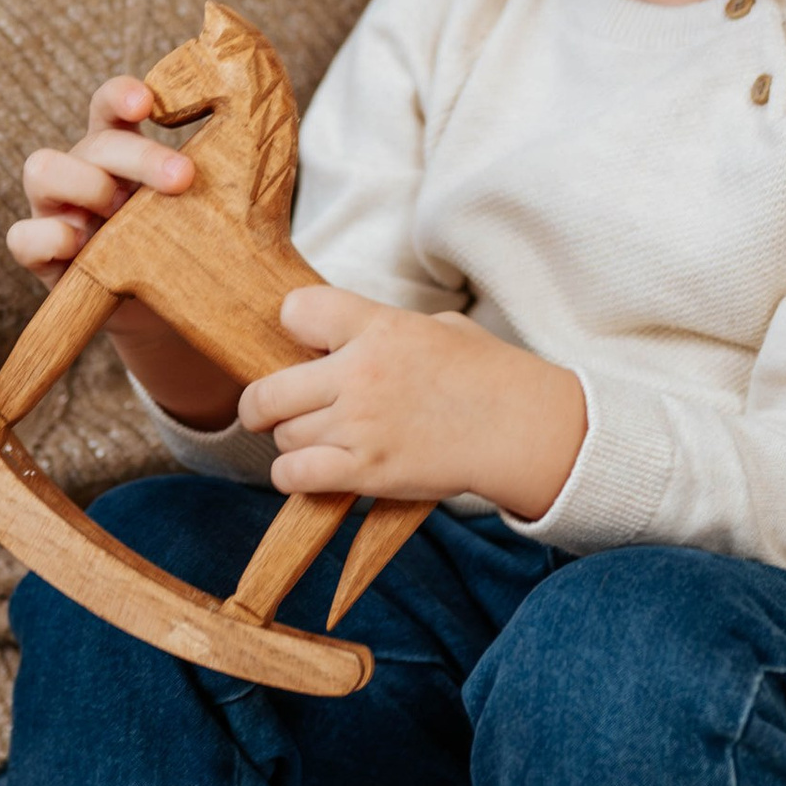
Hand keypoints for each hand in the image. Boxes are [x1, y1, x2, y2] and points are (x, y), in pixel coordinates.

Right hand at [8, 74, 234, 427]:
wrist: (174, 309)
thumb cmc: (194, 238)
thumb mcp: (215, 198)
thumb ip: (229, 154)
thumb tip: (258, 105)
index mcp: (124, 145)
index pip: (112, 103)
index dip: (124, 95)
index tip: (151, 102)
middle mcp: (86, 169)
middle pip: (94, 140)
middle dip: (138, 155)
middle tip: (183, 179)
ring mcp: (59, 210)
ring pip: (40, 170)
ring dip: (86, 185)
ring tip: (122, 214)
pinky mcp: (46, 258)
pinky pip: (21, 236)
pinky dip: (47, 236)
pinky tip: (81, 246)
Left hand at [242, 286, 586, 518]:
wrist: (522, 428)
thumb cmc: (488, 375)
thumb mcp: (438, 327)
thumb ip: (384, 328)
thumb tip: (345, 337)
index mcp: (379, 327)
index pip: (296, 311)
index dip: (294, 327)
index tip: (305, 344)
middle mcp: (360, 374)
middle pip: (267, 391)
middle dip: (262, 403)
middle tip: (271, 409)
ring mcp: (360, 425)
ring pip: (283, 435)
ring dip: (292, 440)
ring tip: (318, 440)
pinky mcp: (366, 470)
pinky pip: (294, 473)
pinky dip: (293, 475)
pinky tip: (311, 470)